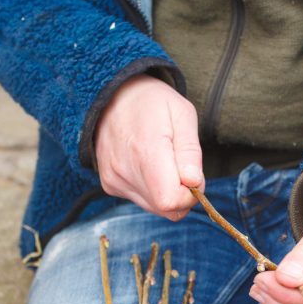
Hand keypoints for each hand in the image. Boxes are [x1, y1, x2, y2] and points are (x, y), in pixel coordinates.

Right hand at [94, 74, 203, 219]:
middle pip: (165, 209)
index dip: (189, 195)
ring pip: (154, 207)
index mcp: (146, 151)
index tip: (193, 175)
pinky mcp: (109, 184)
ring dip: (167, 191)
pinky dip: (152, 189)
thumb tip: (193, 182)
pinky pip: (140, 199)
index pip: (170, 200)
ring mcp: (114, 179)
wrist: (112, 94)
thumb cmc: (152, 102)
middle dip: (181, 194)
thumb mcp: (182, 114)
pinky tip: (147, 164)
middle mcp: (124, 170)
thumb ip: (190, 151)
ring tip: (162, 161)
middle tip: (181, 166)